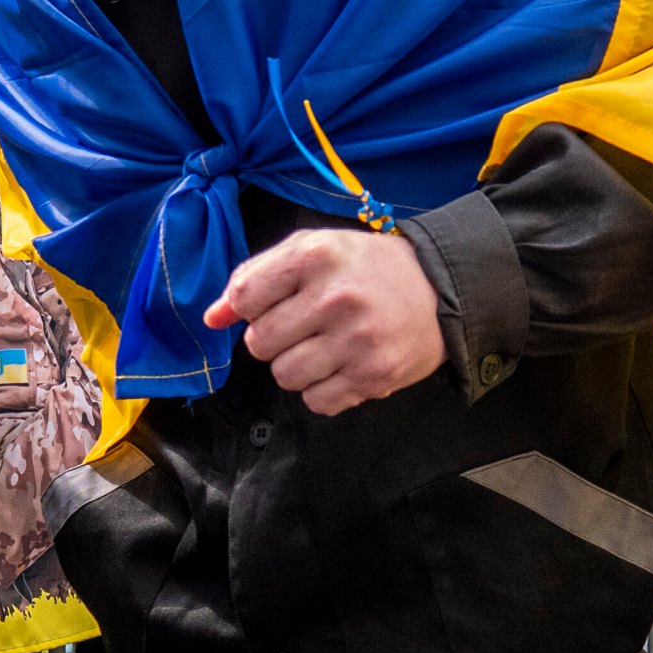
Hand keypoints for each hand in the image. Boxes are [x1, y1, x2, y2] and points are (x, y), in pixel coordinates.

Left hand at [204, 229, 443, 416]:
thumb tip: (212, 317)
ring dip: (298, 366)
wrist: (440, 290)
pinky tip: (343, 366)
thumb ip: (257, 276)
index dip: (252, 307)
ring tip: (325, 347)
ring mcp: (357, 340)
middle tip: (306, 326)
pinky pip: (317, 401)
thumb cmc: (367, 269)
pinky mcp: (374, 376)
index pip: (245, 297)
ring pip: (285, 376)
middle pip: (260, 343)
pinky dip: (323, 390)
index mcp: (316, 256)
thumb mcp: (313, 251)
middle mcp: (336, 298)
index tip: (276, 304)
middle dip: (275, 339)